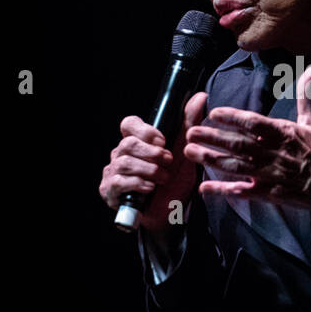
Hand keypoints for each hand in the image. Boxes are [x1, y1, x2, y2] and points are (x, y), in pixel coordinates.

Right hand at [99, 91, 207, 232]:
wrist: (171, 215)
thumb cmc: (175, 182)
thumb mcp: (186, 152)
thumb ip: (190, 124)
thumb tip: (201, 96)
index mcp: (136, 142)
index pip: (129, 123)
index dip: (145, 130)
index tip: (162, 141)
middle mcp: (121, 154)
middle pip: (128, 143)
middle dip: (153, 153)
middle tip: (169, 163)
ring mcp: (113, 172)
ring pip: (124, 162)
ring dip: (149, 170)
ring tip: (163, 179)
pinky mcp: (109, 190)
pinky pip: (118, 181)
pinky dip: (138, 184)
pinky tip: (150, 189)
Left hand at [184, 66, 310, 209]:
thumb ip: (306, 95)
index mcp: (282, 132)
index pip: (253, 122)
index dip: (232, 117)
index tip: (214, 112)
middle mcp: (271, 152)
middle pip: (237, 143)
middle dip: (212, 137)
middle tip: (191, 132)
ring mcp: (268, 173)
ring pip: (234, 165)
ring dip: (210, 159)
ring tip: (190, 152)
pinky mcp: (268, 192)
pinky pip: (242, 191)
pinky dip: (223, 190)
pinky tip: (205, 188)